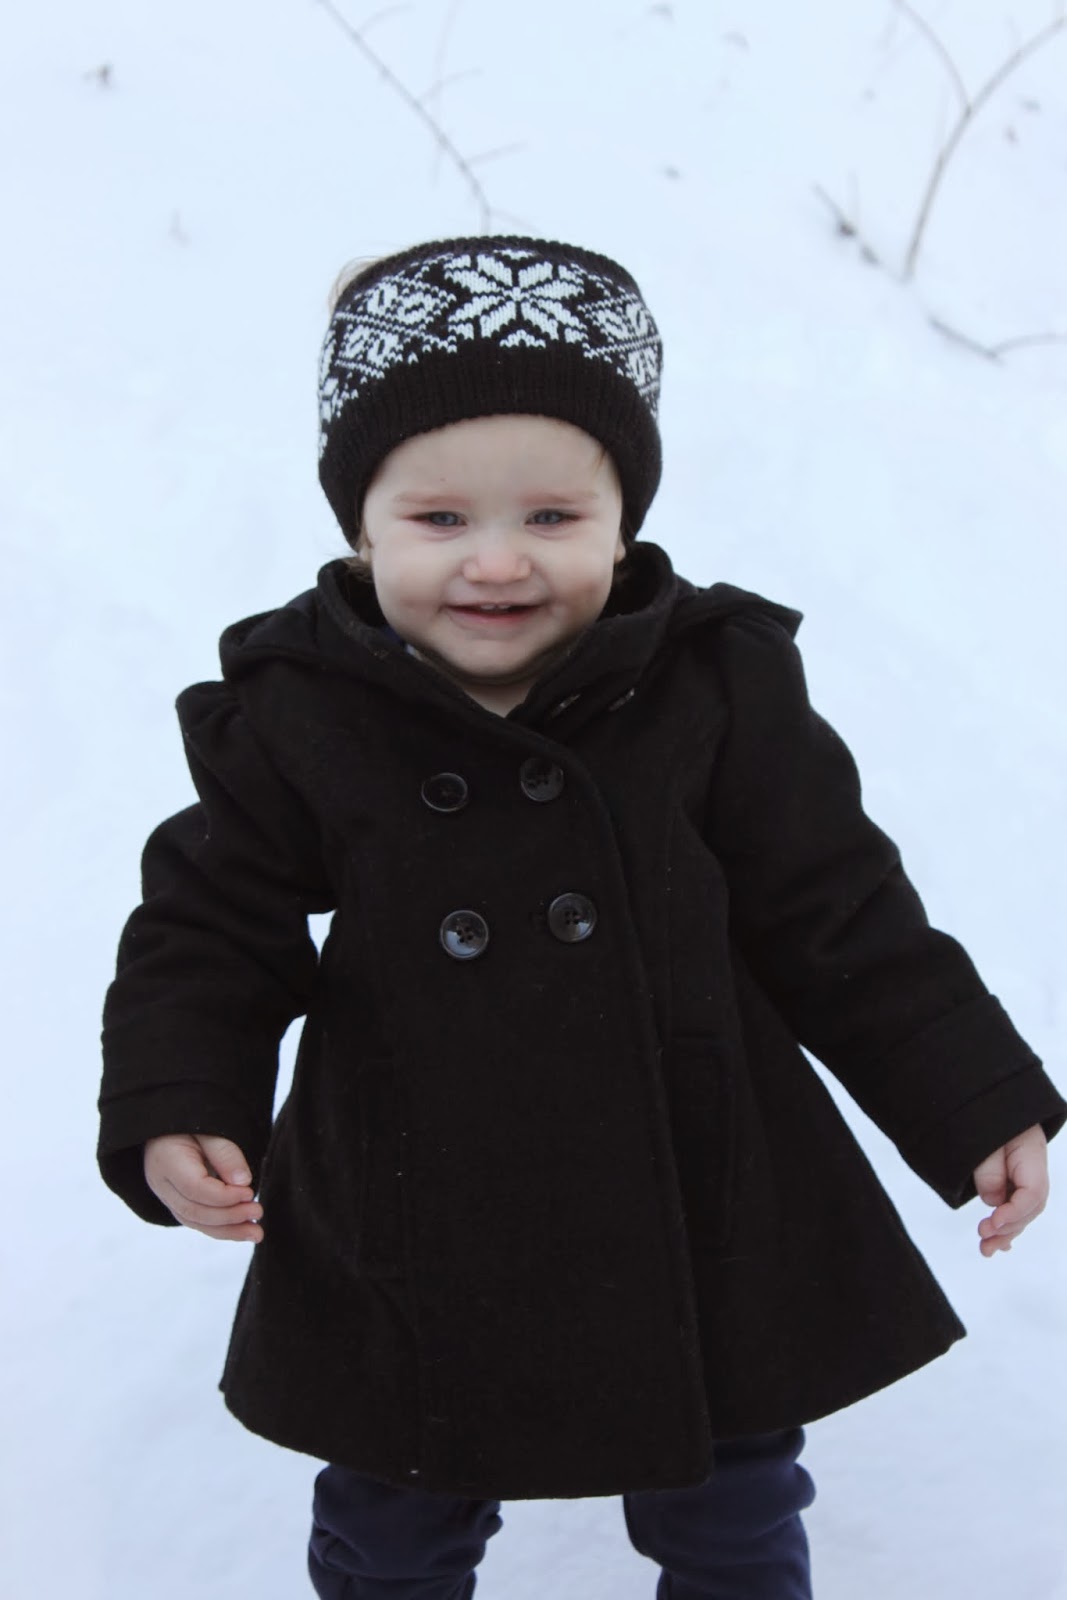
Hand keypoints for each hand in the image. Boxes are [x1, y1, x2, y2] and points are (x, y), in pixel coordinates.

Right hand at [144, 1133, 263, 1242]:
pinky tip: (243, 1231)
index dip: (224, 1196)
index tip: (249, 1193)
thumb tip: (242, 1183)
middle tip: (258, 1212)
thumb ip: (225, 1153)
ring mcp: (167, 1196)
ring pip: (196, 1222)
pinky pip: (198, 1222)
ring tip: (256, 1232)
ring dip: (228, 1230)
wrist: (170, 1124)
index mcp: (166, 1160)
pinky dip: (222, 1229)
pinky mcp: (177, 1203)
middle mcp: (161, 1183)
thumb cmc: (192, 1121)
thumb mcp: (210, 1129)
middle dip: (229, 1216)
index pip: (194, 1188)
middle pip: (194, 1210)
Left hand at [973, 1124, 1048, 1257]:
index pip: (1033, 1191)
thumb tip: (994, 1201)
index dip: (1015, 1211)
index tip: (993, 1222)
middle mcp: (1034, 1169)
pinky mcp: (1013, 1180)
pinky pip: (1015, 1206)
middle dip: (1009, 1227)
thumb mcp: (984, 1136)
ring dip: (1006, 1232)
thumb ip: (990, 1170)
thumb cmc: (987, 1112)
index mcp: (1032, 1154)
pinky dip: (1007, 1225)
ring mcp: (1026, 1175)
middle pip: (1030, 1207)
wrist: (990, 1098)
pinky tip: (1000, 1245)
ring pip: (1022, 1211)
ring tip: (986, 1249)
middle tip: (984, 1239)